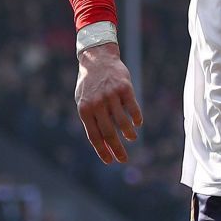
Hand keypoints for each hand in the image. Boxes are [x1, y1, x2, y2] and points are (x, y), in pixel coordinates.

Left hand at [74, 44, 141, 164]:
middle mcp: (97, 104)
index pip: (94, 136)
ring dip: (129, 134)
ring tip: (131, 138)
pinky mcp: (125, 88)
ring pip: (123, 122)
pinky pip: (133, 108)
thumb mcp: (83, 101)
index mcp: (85, 110)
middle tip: (124, 159)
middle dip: (117, 149)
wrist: (97, 58)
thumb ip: (91, 121)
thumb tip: (101, 143)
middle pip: (109, 133)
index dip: (103, 151)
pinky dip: (136, 119)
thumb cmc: (89, 84)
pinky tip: (137, 124)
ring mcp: (111, 96)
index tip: (110, 162)